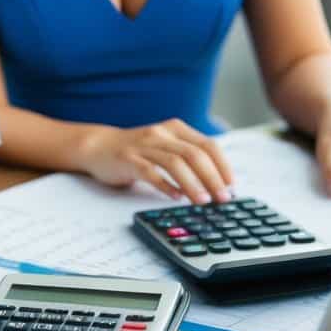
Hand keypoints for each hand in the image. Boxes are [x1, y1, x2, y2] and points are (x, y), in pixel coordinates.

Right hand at [80, 120, 233, 201]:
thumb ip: (187, 159)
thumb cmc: (137, 152)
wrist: (99, 147)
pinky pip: (150, 173)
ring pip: (175, 163)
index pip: (207, 145)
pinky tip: (175, 197)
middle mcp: (161, 133)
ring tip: (203, 201)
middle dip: (212, 178)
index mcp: (176, 129)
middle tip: (222, 198)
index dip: (222, 166)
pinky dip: (166, 186)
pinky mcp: (128, 159)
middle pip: (194, 154)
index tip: (231, 186)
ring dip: (192, 184)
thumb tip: (216, 184)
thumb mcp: (165, 147)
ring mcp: (144, 145)